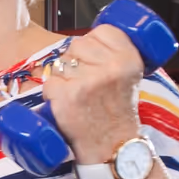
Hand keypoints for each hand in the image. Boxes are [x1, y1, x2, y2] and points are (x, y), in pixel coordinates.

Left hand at [41, 24, 143, 164]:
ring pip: (60, 63)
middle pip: (76, 45)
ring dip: (62, 78)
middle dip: (75, 62)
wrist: (113, 146)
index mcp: (128, 58)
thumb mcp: (128, 75)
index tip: (96, 63)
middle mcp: (111, 67)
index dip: (92, 46)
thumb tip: (82, 40)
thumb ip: (112, 54)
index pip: (100, 32)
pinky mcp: (69, 96)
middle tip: (87, 86)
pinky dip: (53, 94)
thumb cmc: (116, 112)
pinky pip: (49, 83)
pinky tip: (67, 105)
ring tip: (78, 96)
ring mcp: (88, 81)